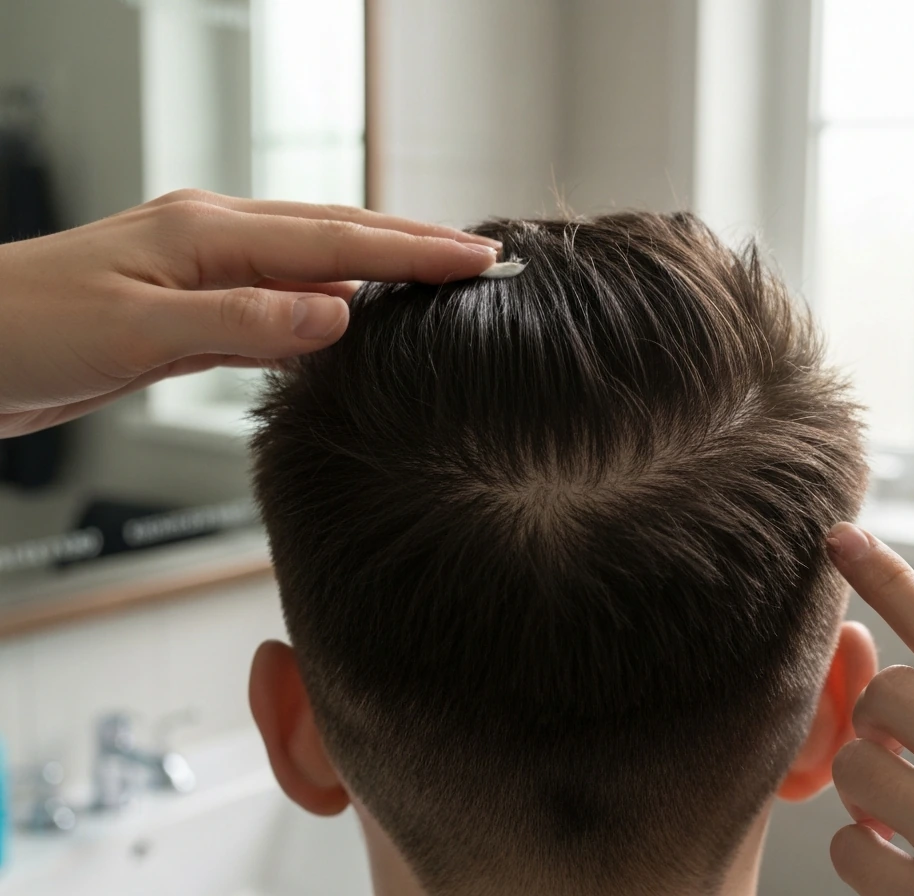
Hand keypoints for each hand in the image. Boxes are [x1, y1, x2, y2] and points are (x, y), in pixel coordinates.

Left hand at [0, 190, 500, 436]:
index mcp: (207, 234)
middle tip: (483, 254)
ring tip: (437, 274)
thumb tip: (338, 311)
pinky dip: (329, 298)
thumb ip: (241, 319)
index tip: (479, 258)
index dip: (414, 252)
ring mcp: (201, 268)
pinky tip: (350, 313)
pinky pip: (279, 294)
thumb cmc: (25, 331)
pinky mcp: (189, 306)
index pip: (336, 241)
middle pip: (337, 234)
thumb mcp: (135, 328)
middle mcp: (212, 239)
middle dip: (414, 243)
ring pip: (313, 259)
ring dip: (378, 264)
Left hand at [824, 523, 913, 895]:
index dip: (889, 579)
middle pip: (890, 696)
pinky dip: (863, 857)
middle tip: (900, 747)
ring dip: (867, 788)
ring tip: (901, 813)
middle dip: (882, 716)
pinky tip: (897, 865)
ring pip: (859, 773)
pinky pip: (854, 858)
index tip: (843, 540)